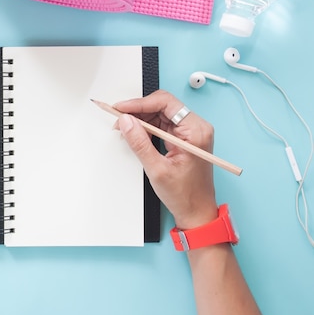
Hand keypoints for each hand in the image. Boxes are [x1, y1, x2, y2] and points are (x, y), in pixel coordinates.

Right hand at [113, 90, 217, 228]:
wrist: (196, 212)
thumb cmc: (186, 194)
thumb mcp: (157, 169)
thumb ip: (140, 142)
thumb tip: (126, 121)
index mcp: (196, 131)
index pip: (166, 103)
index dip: (140, 103)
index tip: (121, 109)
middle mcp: (196, 128)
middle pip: (162, 106)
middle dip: (138, 111)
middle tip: (118, 118)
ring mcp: (190, 132)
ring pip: (160, 114)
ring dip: (140, 119)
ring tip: (123, 128)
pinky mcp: (183, 138)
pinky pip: (162, 124)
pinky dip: (146, 127)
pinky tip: (135, 133)